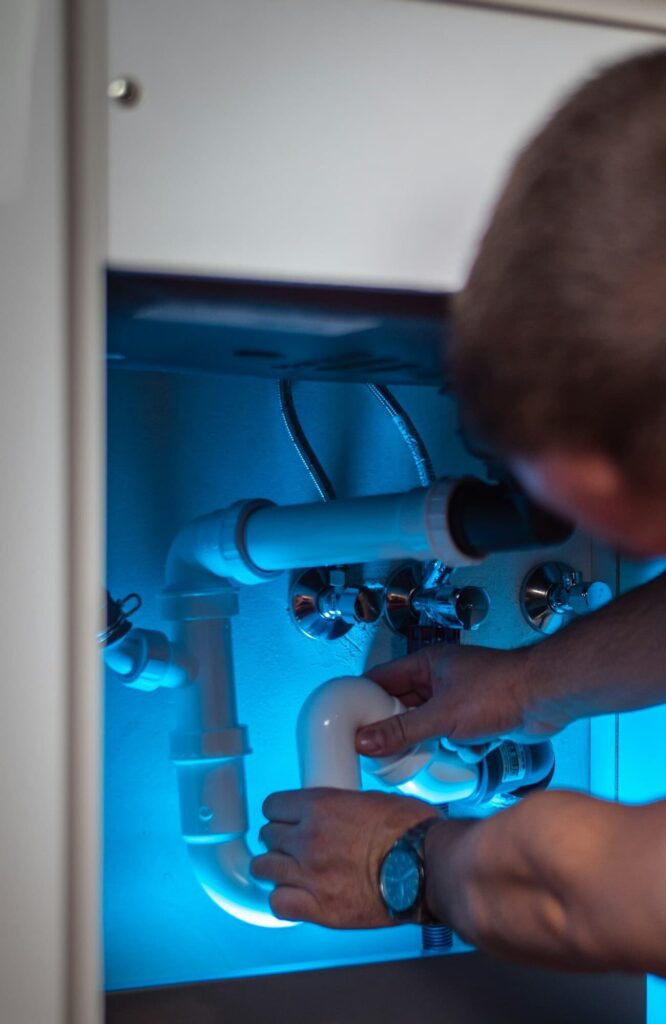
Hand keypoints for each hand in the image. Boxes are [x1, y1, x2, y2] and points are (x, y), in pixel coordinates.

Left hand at [250, 788, 436, 926]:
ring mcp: (310, 875)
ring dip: (276, 868)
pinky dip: (284, 900)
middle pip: (268, 837)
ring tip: (290, 870)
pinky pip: (278, 904)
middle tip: (293, 845)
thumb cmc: (411, 831)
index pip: (273, 805)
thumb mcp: (371, 799)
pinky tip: (296, 896)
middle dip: (279, 839)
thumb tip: (334, 812)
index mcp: (320, 806)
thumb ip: (340, 806)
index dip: (280, 812)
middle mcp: (307, 839)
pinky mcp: (320, 909)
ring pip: (264, 869)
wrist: (428, 867)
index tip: (286, 818)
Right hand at [356, 644, 566, 758]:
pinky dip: (452, 745)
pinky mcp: (475, 715)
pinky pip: (450, 733)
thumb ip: (402, 731)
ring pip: (426, 722)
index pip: (381, 679)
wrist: (545, 697)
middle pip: (402, 704)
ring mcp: (457, 696)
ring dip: (425, 740)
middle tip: (377, 750)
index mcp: (425, 664)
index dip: (363, 700)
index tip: (348, 723)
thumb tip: (365, 741)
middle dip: (394, 728)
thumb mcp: (441, 716)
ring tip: (417, 756)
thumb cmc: (497, 691)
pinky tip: (460, 752)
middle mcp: (438, 677)